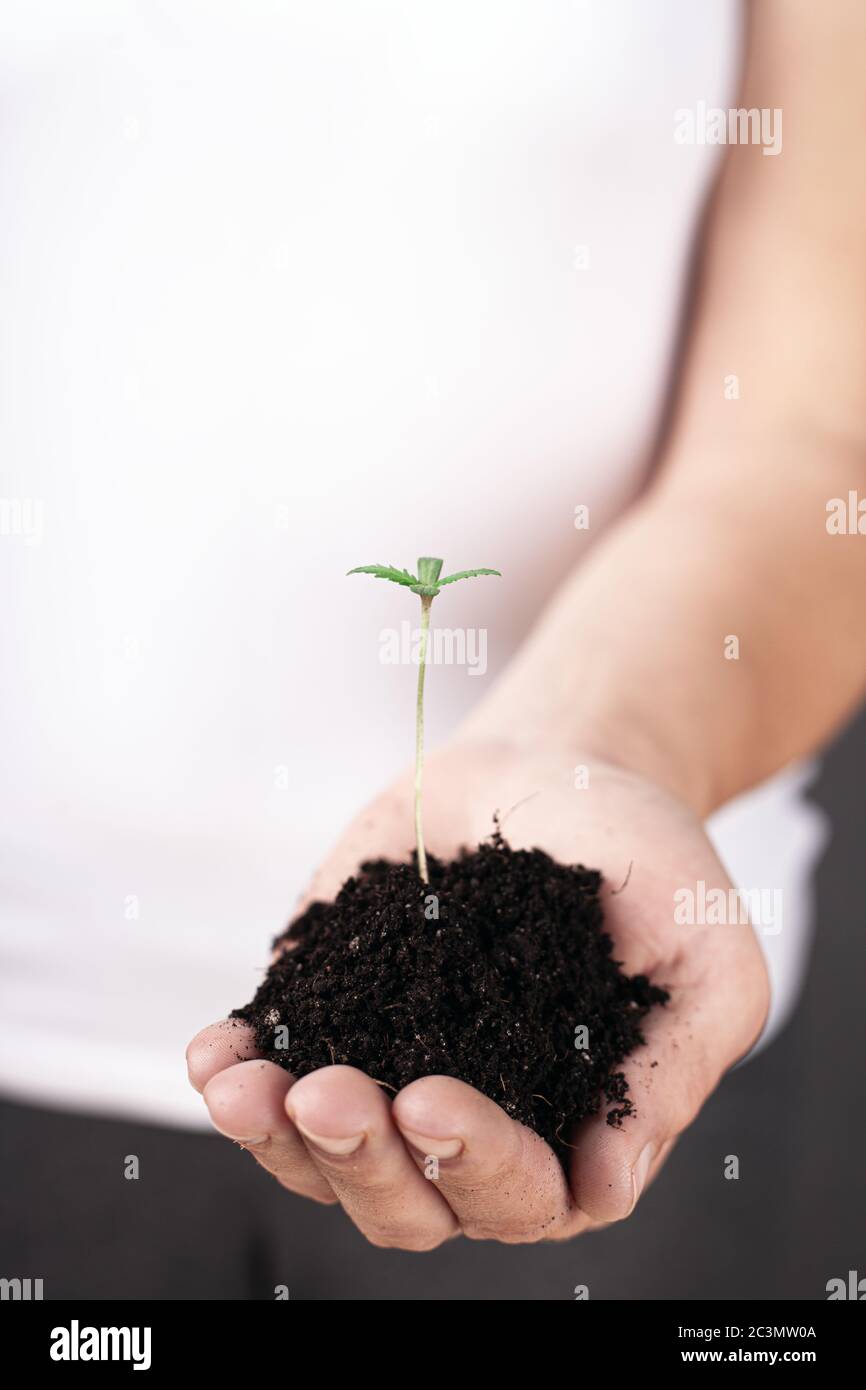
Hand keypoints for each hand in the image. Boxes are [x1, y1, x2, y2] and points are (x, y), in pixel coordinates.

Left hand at [186, 738, 768, 1247]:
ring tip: (243, 1086)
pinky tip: (217, 1054)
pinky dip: (239, 1076)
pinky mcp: (334, 1019)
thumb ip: (671, 1070)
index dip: (473, 1161)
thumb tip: (602, 1183)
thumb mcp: (704, 957)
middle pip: (409, 1200)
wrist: (560, 769)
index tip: (430, 1096)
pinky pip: (274, 1077)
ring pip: (326, 1162)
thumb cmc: (644, 860)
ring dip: (278, 1138)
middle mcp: (476, 1125)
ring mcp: (393, 1076)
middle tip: (330, 1093)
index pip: (520, 1193)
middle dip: (361, 1157)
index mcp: (570, 1132)